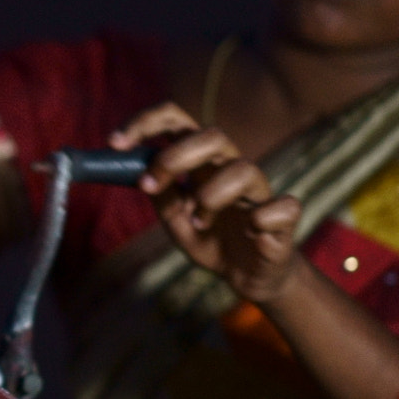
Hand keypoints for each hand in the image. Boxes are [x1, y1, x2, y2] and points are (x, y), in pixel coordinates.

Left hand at [112, 103, 304, 304]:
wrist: (246, 276)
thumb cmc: (211, 240)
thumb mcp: (174, 220)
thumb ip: (159, 196)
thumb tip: (134, 170)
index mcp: (202, 162)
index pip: (179, 122)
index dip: (147, 123)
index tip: (114, 142)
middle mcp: (231, 167)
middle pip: (213, 135)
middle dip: (175, 157)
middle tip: (149, 185)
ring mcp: (259, 190)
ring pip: (242, 169)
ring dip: (210, 198)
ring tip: (199, 224)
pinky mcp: (284, 216)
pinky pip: (281, 206)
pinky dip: (262, 219)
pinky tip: (252, 231)